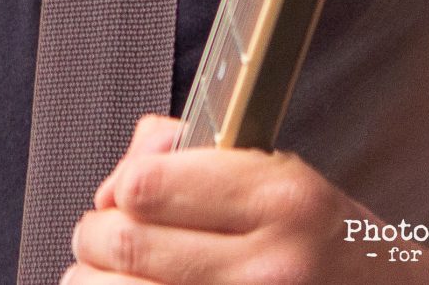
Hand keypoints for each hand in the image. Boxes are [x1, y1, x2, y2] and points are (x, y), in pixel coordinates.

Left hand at [67, 114, 419, 283]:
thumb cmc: (334, 247)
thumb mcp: (285, 179)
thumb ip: (193, 156)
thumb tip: (118, 180)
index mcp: (282, 202)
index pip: (145, 186)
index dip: (120, 187)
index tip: (124, 196)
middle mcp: (270, 267)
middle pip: (121, 245)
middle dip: (95, 236)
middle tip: (104, 237)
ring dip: (95, 282)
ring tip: (120, 277)